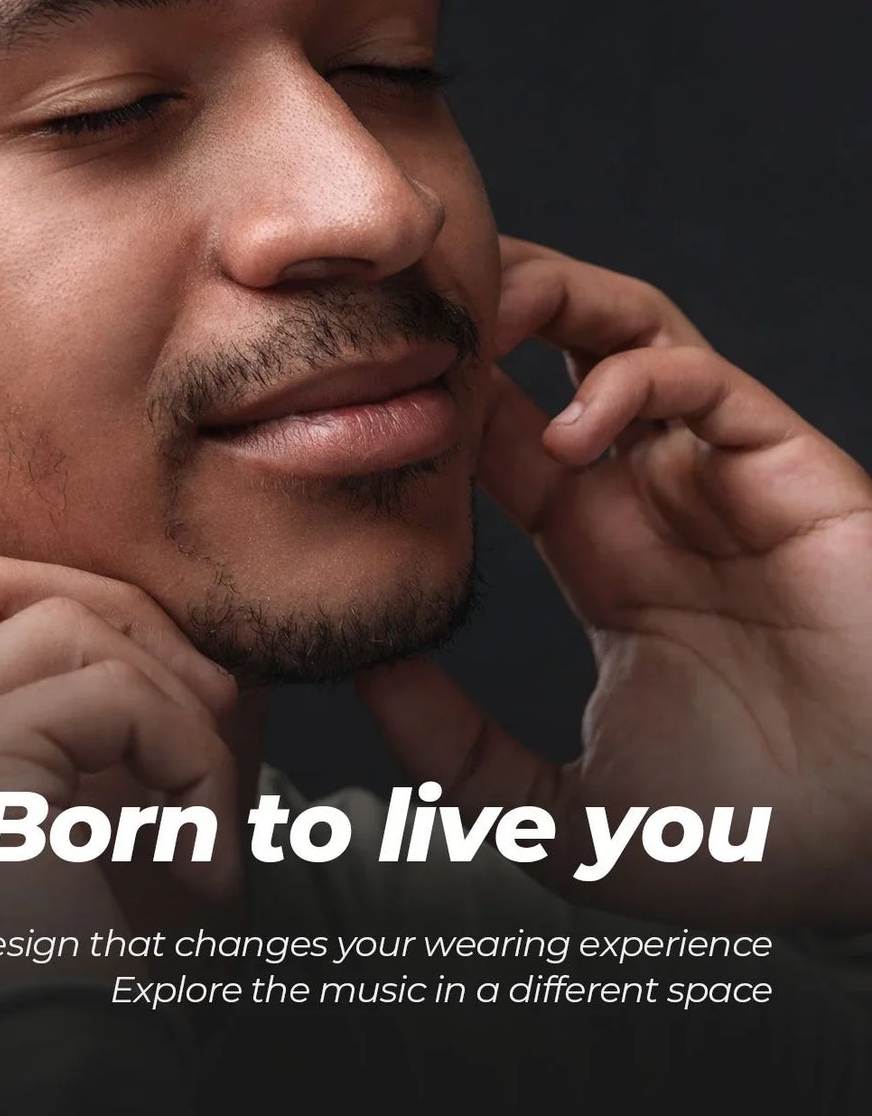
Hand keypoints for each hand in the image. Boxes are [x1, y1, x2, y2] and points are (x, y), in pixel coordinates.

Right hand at [0, 360, 239, 1052]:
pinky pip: (105, 693)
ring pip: (53, 628)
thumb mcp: (20, 832)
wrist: (28, 1096)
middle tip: (202, 696)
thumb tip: (130, 617)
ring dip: (167, 707)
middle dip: (96, 608)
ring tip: (213, 808)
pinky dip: (189, 760)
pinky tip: (207, 855)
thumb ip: (39, 712)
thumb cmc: (45, 987)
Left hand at [358, 237, 871, 926]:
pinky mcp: (786, 472)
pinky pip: (700, 379)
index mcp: (600, 554)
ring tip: (472, 326)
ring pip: (625, 331)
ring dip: (546, 303)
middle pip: (553, 354)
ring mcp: (716, 478)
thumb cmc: (748, 843)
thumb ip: (457, 750)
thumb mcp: (559, 814)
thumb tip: (368, 669)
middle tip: (403, 326)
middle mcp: (652, 499)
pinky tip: (567, 431)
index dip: (434, 404)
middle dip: (480, 318)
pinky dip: (627, 378)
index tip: (361, 401)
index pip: (498, 439)